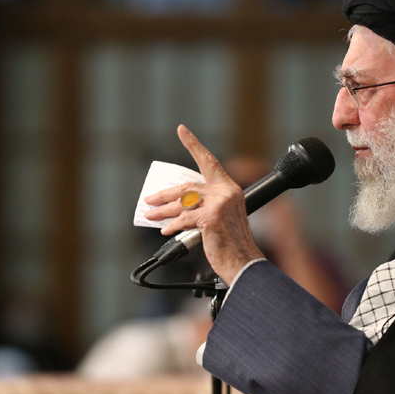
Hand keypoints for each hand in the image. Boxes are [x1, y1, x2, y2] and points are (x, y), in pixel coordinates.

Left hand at [143, 125, 263, 283]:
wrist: (245, 263)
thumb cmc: (233, 245)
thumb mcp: (223, 220)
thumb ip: (206, 208)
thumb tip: (178, 209)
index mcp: (230, 189)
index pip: (209, 161)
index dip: (193, 144)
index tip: (181, 130)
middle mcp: (226, 192)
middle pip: (188, 186)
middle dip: (165, 194)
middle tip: (149, 200)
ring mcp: (220, 203)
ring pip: (182, 203)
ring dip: (162, 210)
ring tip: (150, 215)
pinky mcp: (212, 217)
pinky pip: (184, 219)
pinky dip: (172, 225)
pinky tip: (165, 230)